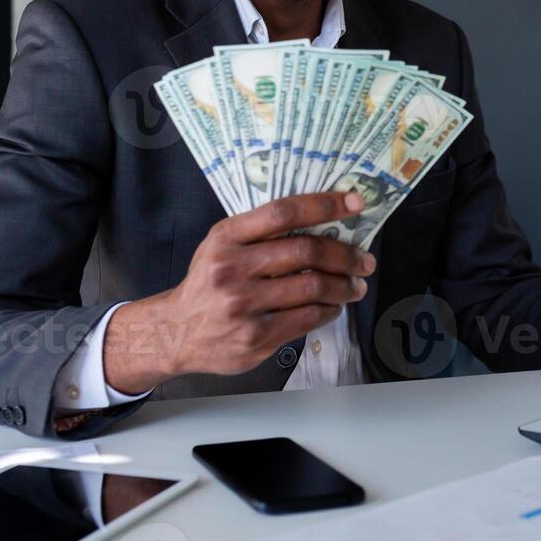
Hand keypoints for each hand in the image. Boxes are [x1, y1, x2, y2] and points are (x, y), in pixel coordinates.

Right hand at [103, 192, 375, 392]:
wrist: (176, 331)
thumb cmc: (209, 283)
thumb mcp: (222, 246)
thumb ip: (261, 233)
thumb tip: (324, 222)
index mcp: (226, 237)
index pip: (283, 212)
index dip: (324, 205)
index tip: (354, 204)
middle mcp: (232, 267)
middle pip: (305, 251)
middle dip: (344, 255)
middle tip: (365, 260)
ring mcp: (243, 304)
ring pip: (312, 288)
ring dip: (343, 286)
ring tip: (355, 286)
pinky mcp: (255, 335)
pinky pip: (307, 318)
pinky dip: (329, 310)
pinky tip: (334, 307)